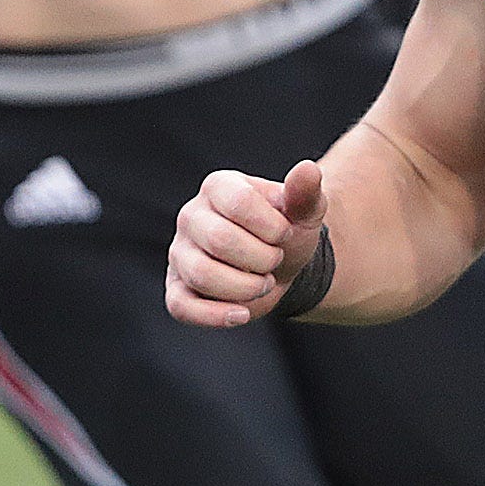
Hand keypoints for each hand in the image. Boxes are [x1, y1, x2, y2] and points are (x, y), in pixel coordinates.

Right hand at [166, 159, 326, 328]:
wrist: (281, 266)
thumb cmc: (287, 232)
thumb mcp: (304, 211)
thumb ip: (305, 192)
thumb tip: (307, 170)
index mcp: (218, 186)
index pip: (239, 202)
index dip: (272, 227)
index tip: (285, 234)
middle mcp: (191, 216)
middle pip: (219, 239)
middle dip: (261, 259)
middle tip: (275, 261)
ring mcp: (180, 253)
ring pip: (202, 274)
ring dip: (245, 287)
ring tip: (264, 283)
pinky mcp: (177, 288)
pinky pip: (182, 306)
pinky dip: (214, 316)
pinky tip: (243, 315)